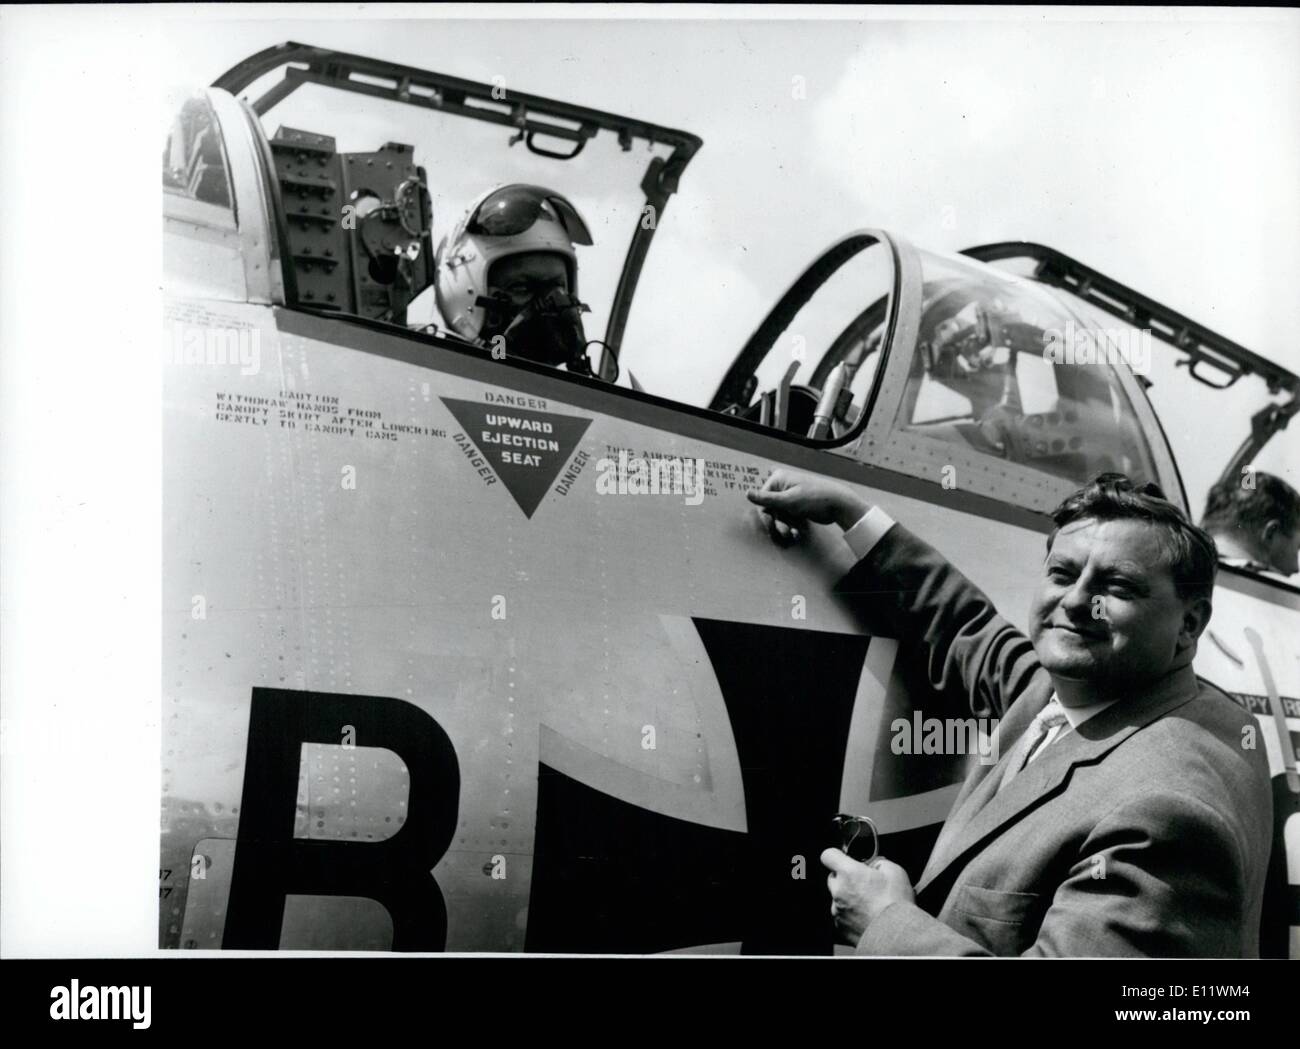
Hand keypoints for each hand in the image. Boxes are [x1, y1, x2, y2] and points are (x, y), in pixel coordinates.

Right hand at [746, 469, 868, 545]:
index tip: (771, 527)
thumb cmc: (815, 498)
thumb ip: (766, 499)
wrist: (839, 505)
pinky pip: (787, 517)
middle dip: (776, 523)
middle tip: (782, 535)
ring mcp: (789, 496)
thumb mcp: (788, 500)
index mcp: (778, 479)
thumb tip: (747, 494)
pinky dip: (790, 525)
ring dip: (783, 526)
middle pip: (769, 509)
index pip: (762, 500)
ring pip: (778, 516)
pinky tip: (796, 532)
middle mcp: (782, 486)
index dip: (766, 515)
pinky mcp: (796, 506)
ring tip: (791, 534)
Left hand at [821, 848, 914, 945]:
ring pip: (838, 898)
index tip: (844, 859)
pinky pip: (842, 915)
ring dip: (849, 898)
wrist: (896, 935)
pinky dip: (851, 914)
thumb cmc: (895, 905)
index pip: (828, 855)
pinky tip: (867, 916)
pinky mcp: (841, 926)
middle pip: (833, 878)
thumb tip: (875, 864)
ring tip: (870, 904)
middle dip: (846, 878)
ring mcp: (838, 910)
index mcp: (849, 873)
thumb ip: (879, 862)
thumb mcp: (895, 871)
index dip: (836, 856)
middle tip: (864, 884)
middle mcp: (838, 891)